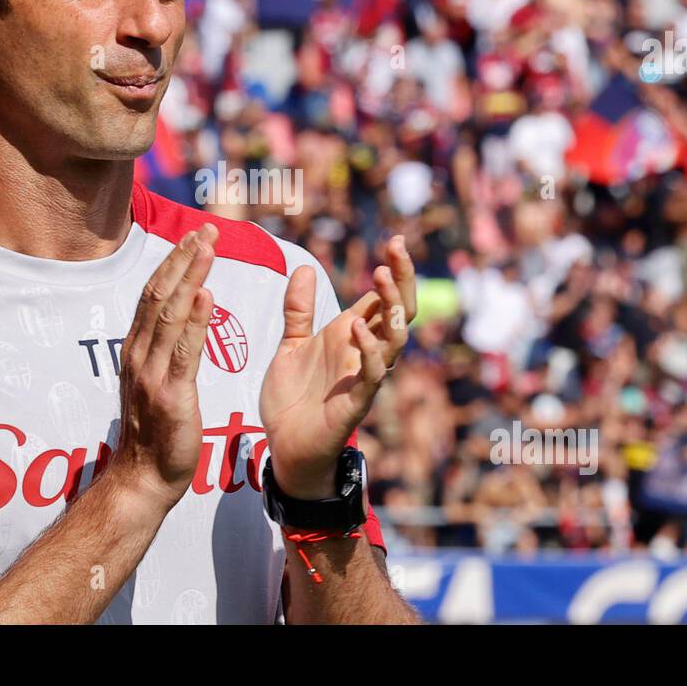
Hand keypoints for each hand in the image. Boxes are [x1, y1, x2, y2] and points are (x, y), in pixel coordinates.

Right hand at [109, 224, 218, 510]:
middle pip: (159, 295)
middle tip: (205, 229)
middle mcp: (138, 356)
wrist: (142, 480)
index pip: (152, 296)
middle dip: (183, 259)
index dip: (172, 263)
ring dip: (191, 277)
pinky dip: (195, 320)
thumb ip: (161, 350)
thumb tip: (179, 316)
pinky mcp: (171, 395)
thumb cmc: (154, 434)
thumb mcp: (151, 382)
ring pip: (170, 314)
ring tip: (208, 247)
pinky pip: (184, 351)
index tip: (192, 237)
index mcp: (135, 351)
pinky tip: (207, 295)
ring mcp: (152, 374)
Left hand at [261, 236, 415, 499]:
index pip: (382, 299)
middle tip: (397, 250)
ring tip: (381, 277)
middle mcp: (362, 353)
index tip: (394, 240)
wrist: (284, 446)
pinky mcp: (355, 403)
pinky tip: (357, 327)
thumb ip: (299, 310)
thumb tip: (305, 267)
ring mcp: (362, 377)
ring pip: (394, 340)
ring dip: (393, 309)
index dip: (393, 271)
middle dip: (402, 281)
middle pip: (399, 312)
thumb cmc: (292, 398)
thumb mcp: (291, 345)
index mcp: (349, 336)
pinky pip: (372, 375)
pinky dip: (369, 351)